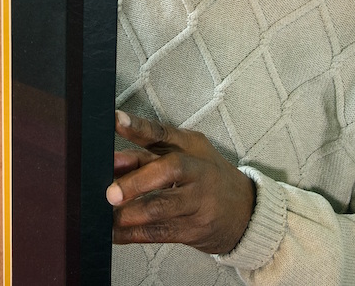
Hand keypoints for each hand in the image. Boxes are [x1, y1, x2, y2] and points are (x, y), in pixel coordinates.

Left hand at [108, 110, 254, 255]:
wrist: (246, 212)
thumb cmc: (205, 177)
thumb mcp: (183, 157)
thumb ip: (145, 156)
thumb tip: (112, 162)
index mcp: (190, 146)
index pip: (163, 133)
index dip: (139, 127)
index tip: (116, 120)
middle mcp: (197, 171)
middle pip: (168, 170)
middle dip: (136, 182)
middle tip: (111, 193)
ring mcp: (199, 202)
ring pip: (162, 206)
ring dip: (131, 213)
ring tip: (109, 216)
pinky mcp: (195, 230)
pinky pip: (161, 233)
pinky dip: (134, 234)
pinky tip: (116, 233)